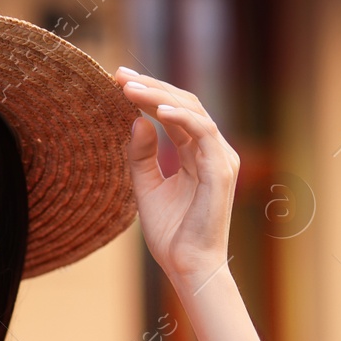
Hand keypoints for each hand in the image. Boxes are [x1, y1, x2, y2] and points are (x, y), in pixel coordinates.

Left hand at [112, 66, 238, 289]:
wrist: (187, 265)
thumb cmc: (171, 233)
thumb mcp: (146, 187)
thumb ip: (142, 156)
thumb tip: (136, 121)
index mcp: (197, 153)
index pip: (174, 113)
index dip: (148, 94)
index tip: (118, 81)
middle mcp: (212, 150)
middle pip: (183, 104)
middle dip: (151, 86)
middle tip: (120, 74)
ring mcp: (220, 157)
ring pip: (192, 111)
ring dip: (159, 95)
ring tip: (129, 88)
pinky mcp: (222, 169)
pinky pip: (203, 132)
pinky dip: (181, 117)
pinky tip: (155, 110)